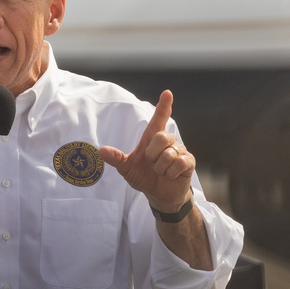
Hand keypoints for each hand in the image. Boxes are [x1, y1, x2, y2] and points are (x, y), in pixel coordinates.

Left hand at [98, 90, 194, 212]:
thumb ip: (116, 159)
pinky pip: (180, 163)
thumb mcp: (126, 168)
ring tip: (161, 172)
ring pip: (170, 154)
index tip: (167, 93)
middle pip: (161, 136)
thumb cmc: (143, 177)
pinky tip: (170, 176)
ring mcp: (180, 151)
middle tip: (151, 164)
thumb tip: (100, 151)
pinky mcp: (189, 162)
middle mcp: (168, 141)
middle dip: (153, 154)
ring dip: (161, 168)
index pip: (158, 119)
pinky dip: (170, 173)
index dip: (163, 106)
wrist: (159, 194)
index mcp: (152, 139)